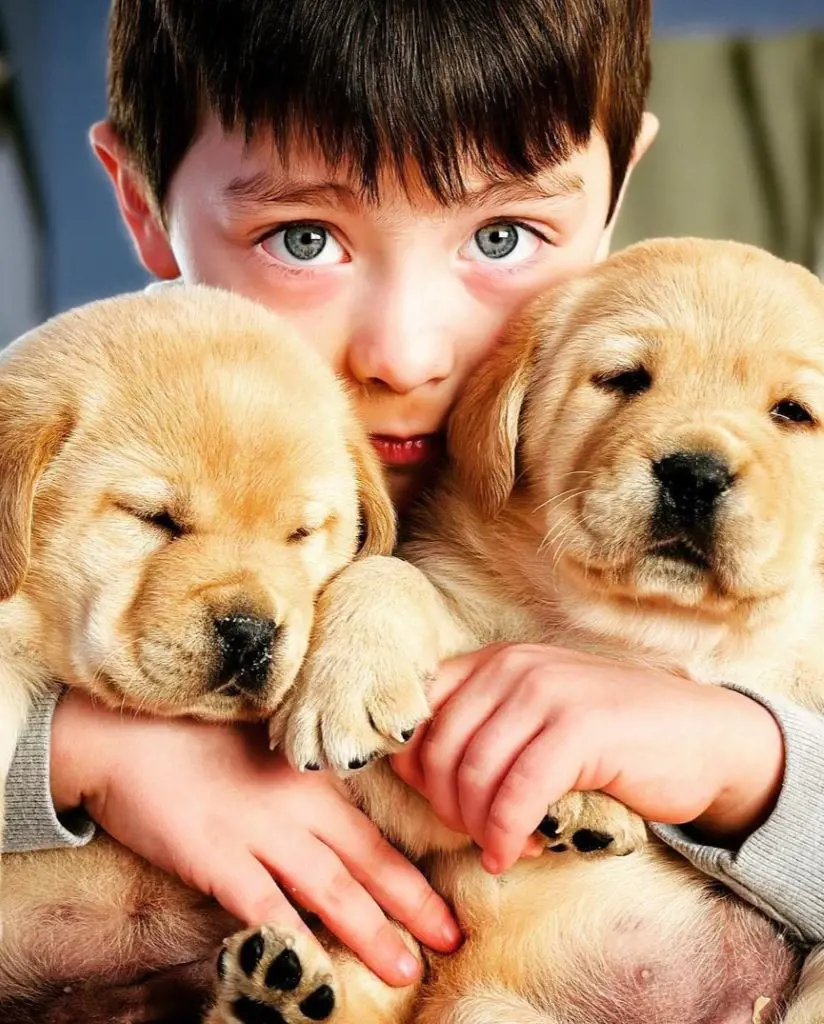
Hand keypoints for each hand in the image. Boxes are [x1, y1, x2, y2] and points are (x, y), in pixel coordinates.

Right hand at [50, 690, 460, 985]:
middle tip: (452, 938)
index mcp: (309, 775)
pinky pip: (261, 906)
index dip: (411, 870)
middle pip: (366, 860)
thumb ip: (298, 777)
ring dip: (369, 932)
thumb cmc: (191, 731)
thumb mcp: (260, 744)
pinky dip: (290, 938)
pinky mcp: (214, 855)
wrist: (123, 729)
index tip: (446, 900)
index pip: (372, 830)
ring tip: (404, 967)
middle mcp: (294, 804)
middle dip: (412, 905)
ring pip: (328, 889)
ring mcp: (256, 830)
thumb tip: (327, 819)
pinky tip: (316, 966)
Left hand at [391, 644, 784, 873]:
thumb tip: (413, 769)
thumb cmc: (612, 737)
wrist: (705, 735)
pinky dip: (505, 835)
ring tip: (502, 846)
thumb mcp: (535, 716)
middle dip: (445, 807)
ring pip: (474, 774)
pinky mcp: (579, 729)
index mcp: (496, 661)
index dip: (413, 766)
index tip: (437, 803)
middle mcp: (514, 667)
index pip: (419, 709)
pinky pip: (517, 795)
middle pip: (439, 750)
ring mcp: (548, 692)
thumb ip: (483, 727)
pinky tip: (514, 853)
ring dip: (478, 828)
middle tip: (474, 835)